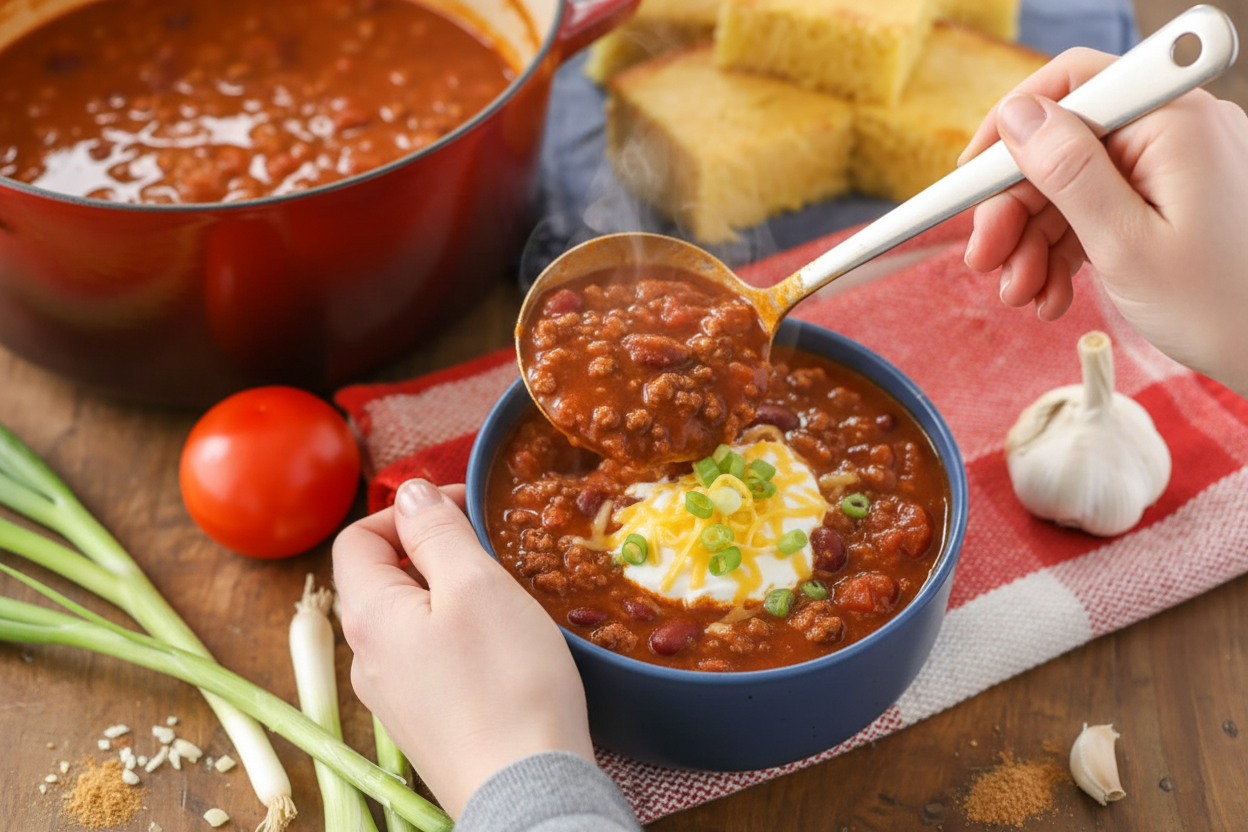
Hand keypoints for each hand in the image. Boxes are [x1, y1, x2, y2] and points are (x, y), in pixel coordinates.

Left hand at [333, 479, 593, 817]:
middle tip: (492, 551)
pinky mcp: (427, 722)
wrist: (529, 791)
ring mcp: (395, 696)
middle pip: (384, 578)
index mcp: (368, 616)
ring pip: (411, 619)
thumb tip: (410, 492)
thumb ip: (438, 532)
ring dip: (452, 593)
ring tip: (504, 596)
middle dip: (436, 551)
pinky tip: (503, 646)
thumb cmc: (505, 684)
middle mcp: (368, 658)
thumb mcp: (476, 585)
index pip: (357, 538)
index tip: (463, 508)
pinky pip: (431, 658)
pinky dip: (461, 635)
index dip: (407, 511)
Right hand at [960, 47, 1247, 396]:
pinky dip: (1066, 250)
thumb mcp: (1124, 243)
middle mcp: (1173, 130)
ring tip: (1024, 295)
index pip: (1069, 86)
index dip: (1008, 131)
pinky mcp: (1171, 199)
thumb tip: (1017, 115)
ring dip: (1034, 241)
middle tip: (986, 263)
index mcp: (1170, 121)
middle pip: (1062, 146)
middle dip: (1015, 209)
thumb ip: (1067, 172)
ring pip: (1073, 186)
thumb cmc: (1221, 307)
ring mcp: (1173, 166)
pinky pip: (1100, 209)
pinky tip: (1052, 294)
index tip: (967, 180)